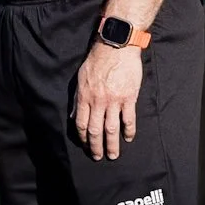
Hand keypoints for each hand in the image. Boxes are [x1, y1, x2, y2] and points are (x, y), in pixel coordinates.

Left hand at [72, 39, 142, 160]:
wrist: (116, 46)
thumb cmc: (97, 60)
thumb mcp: (81, 78)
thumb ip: (78, 99)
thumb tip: (75, 116)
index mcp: (85, 97)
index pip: (82, 124)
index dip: (83, 138)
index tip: (85, 146)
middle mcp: (98, 101)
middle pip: (95, 130)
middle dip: (95, 147)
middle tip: (98, 157)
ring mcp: (114, 100)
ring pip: (112, 129)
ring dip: (112, 144)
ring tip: (113, 155)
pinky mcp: (129, 97)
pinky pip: (129, 119)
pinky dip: (129, 131)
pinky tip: (128, 138)